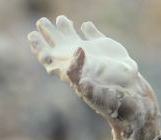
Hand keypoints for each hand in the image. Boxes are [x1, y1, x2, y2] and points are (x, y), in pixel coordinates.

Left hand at [28, 16, 158, 139]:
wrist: (130, 99)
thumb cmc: (107, 99)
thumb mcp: (89, 87)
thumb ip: (79, 71)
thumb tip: (77, 51)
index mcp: (68, 70)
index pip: (48, 57)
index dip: (39, 46)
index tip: (31, 36)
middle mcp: (76, 61)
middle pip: (57, 45)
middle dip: (47, 34)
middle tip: (40, 22)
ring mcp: (91, 54)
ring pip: (74, 39)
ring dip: (65, 28)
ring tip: (59, 18)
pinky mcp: (107, 50)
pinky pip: (94, 37)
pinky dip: (89, 30)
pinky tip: (85, 25)